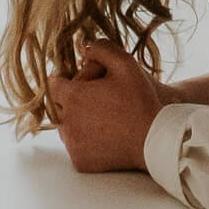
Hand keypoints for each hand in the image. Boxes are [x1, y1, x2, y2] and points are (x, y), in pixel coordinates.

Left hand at [47, 38, 167, 173]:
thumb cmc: (141, 100)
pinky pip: (75, 146)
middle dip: (71, 100)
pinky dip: (84, 140)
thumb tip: (83, 46)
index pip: (53, 84)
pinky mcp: (80, 162)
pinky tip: (103, 134)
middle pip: (57, 106)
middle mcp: (66, 122)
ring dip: (76, 120)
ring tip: (100, 117)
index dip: (67, 80)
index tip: (83, 82)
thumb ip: (101, 49)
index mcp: (73, 97)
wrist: (155, 140)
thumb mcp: (126, 64)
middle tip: (94, 99)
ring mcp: (72, 144)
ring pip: (65, 128)